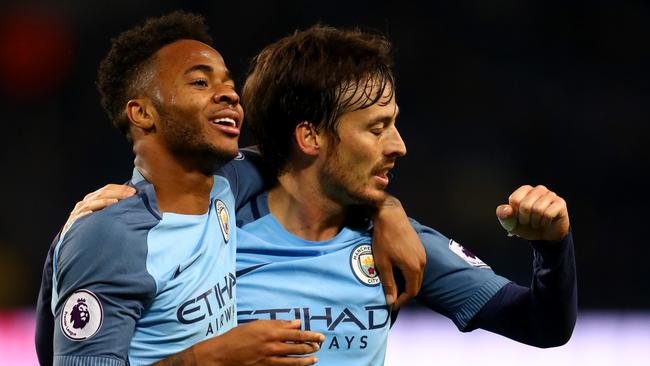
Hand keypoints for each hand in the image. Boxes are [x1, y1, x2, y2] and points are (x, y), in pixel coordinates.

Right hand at [62, 184, 134, 231]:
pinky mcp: (73, 222)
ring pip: (92, 203)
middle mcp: (86, 202)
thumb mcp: (105, 213)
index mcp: (93, 198)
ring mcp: (79, 212)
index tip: (134, 191)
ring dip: (104, 202)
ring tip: (116, 202)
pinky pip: (79, 217)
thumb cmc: (95, 226)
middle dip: (117, 193)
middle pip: (102, 193)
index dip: (121, 188)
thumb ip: (115, 205)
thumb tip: (133, 199)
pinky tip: (92, 213)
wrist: (77, 241)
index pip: (108, 188)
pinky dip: (85, 214)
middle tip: (130, 195)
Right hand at [191, 320, 323, 365]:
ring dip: (306, 360)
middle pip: (297, 347)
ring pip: (293, 361)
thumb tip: (296, 323)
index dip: (310, 335)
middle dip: (311, 347)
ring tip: (314, 358)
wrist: (223, 353)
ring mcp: (270, 359)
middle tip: (319, 346)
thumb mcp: (259, 324)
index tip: (320, 336)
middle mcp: (272, 346)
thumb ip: (279, 324)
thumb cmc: (239, 335)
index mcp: (271, 332)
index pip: (297, 334)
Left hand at [372, 196, 425, 308]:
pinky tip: (398, 270)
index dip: (402, 300)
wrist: (390, 216)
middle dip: (405, 293)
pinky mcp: (420, 247)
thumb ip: (388, 283)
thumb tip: (391, 301)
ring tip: (394, 284)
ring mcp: (422, 254)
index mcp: (413, 268)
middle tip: (392, 296)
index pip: (412, 291)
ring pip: (417, 275)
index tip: (391, 304)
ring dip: (408, 282)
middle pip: (416, 284)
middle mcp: (422, 262)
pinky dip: (409, 273)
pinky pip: (417, 266)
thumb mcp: (383, 263)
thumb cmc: (384, 239)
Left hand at [496, 185, 569, 240]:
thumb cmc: (527, 226)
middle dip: (525, 219)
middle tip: (529, 222)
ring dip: (535, 222)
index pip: (514, 200)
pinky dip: (545, 222)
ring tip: (537, 223)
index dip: (515, 214)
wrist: (545, 236)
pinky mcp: (560, 203)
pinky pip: (549, 214)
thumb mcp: (511, 223)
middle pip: (525, 205)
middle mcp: (538, 189)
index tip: (519, 217)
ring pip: (538, 209)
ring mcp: (551, 195)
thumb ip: (503, 215)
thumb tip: (508, 210)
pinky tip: (546, 222)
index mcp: (525, 190)